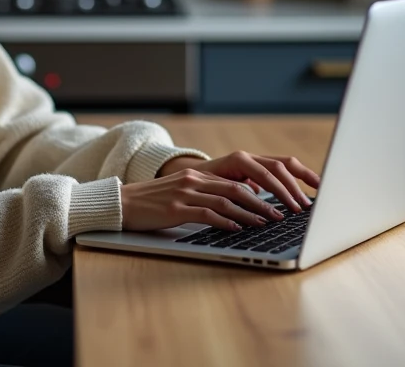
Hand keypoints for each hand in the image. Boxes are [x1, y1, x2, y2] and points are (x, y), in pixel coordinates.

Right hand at [120, 169, 285, 231]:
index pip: (238, 181)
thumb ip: (207, 194)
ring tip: (266, 223)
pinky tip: (238, 229)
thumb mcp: (183, 193)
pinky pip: (207, 214)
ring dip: (250, 213)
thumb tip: (236, 206)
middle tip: (281, 215)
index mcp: (198, 175)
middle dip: (264, 202)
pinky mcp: (176, 209)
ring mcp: (185, 194)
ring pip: (226, 201)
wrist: (122, 203)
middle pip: (238, 189)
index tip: (279, 202)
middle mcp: (194, 180)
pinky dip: (226, 222)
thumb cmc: (154, 203)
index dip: (262, 191)